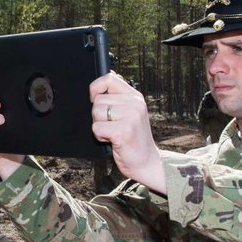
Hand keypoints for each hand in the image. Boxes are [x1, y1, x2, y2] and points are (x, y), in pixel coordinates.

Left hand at [89, 72, 165, 193]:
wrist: (146, 162)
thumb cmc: (134, 139)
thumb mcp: (130, 113)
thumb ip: (118, 97)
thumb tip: (103, 81)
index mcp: (135, 97)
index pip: (109, 78)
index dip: (96, 88)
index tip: (95, 99)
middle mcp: (135, 104)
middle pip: (98, 100)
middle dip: (99, 115)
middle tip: (112, 126)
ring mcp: (131, 117)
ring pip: (96, 113)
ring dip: (99, 126)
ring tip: (113, 133)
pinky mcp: (123, 131)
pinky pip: (96, 127)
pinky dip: (99, 136)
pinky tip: (112, 140)